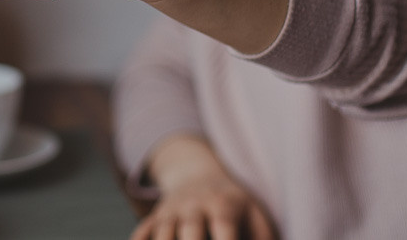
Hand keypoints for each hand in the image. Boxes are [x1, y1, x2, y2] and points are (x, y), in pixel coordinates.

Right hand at [131, 179, 276, 239]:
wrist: (197, 174)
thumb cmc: (235, 205)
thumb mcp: (255, 214)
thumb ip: (265, 237)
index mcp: (223, 203)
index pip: (224, 225)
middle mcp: (193, 205)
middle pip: (189, 229)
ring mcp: (170, 211)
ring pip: (162, 233)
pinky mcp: (154, 218)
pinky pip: (141, 233)